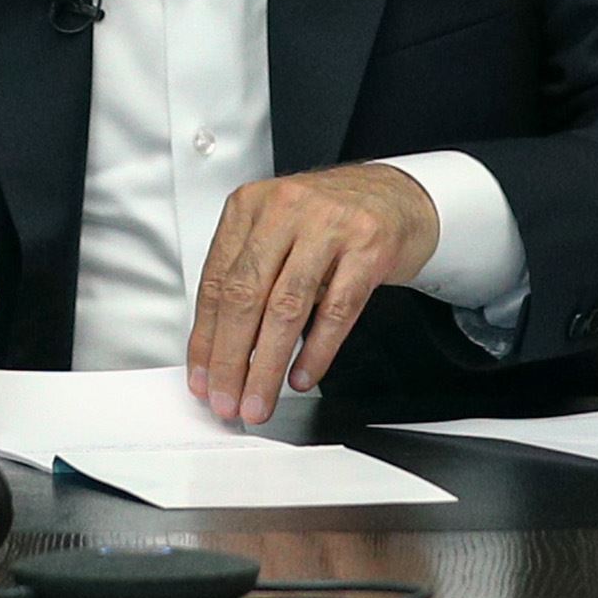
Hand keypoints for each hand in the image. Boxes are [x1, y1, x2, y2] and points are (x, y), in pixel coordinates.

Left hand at [189, 162, 435, 423]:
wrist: (396, 197)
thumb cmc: (330, 220)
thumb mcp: (277, 235)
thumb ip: (248, 280)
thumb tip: (220, 351)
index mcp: (251, 205)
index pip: (216, 281)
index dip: (205, 339)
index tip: (201, 378)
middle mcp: (286, 209)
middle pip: (246, 296)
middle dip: (231, 359)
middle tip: (227, 399)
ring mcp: (329, 226)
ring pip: (286, 308)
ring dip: (267, 366)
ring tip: (259, 400)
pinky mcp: (368, 247)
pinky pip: (336, 311)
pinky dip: (316, 352)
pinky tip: (302, 377)